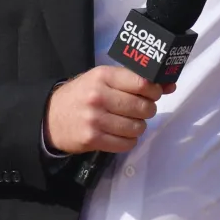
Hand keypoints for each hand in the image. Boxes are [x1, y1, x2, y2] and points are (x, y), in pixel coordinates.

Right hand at [43, 66, 176, 154]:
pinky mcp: (92, 139)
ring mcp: (95, 119)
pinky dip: (128, 140)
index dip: (154, 90)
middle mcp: (99, 96)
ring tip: (128, 121)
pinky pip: (126, 143)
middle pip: (142, 107)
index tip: (154, 93)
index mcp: (103, 76)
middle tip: (140, 109)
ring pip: (137, 127)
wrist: (49, 116)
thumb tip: (170, 85)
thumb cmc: (82, 94)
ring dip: (138, 126)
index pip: (142, 83)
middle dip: (147, 110)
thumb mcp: (103, 79)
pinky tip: (120, 133)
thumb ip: (134, 80)